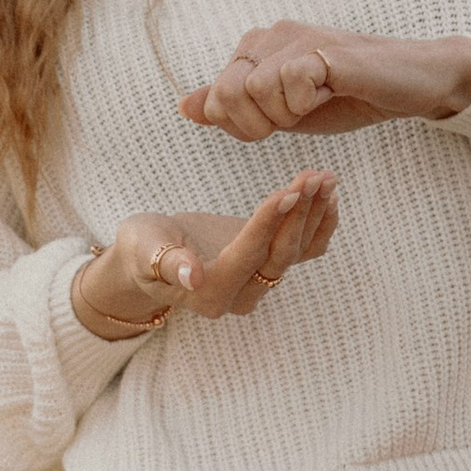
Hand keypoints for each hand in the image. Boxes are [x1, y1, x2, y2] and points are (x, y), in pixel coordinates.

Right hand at [72, 170, 338, 334]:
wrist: (149, 255)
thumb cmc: (141, 248)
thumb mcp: (144, 249)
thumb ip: (167, 262)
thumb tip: (193, 275)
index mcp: (210, 294)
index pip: (247, 255)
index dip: (267, 224)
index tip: (287, 191)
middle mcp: (240, 295)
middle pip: (279, 255)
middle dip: (298, 214)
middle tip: (311, 176)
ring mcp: (258, 282)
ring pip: (296, 251)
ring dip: (313, 213)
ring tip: (325, 177)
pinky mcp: (267, 264)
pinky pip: (304, 251)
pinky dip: (320, 225)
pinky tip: (330, 195)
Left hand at [181, 26, 470, 142]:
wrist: (407, 85)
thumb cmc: (346, 97)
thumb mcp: (282, 112)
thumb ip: (234, 110)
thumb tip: (184, 106)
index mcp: (255, 50)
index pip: (216, 100)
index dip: (244, 127)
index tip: (279, 123)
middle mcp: (269, 36)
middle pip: (227, 94)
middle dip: (258, 123)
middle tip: (297, 117)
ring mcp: (296, 38)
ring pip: (257, 91)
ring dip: (289, 114)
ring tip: (320, 101)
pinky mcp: (322, 48)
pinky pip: (291, 83)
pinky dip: (310, 102)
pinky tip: (333, 91)